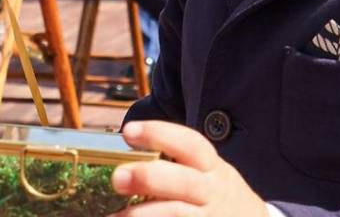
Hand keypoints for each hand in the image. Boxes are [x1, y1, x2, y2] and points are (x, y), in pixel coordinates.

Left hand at [111, 121, 267, 216]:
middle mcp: (213, 192)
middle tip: (118, 177)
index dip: (160, 134)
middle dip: (149, 177)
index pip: (190, 144)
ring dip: (143, 214)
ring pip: (178, 214)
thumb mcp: (212, 175)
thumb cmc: (221, 198)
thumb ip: (180, 166)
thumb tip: (126, 161)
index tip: (129, 130)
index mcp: (213, 168)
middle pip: (184, 181)